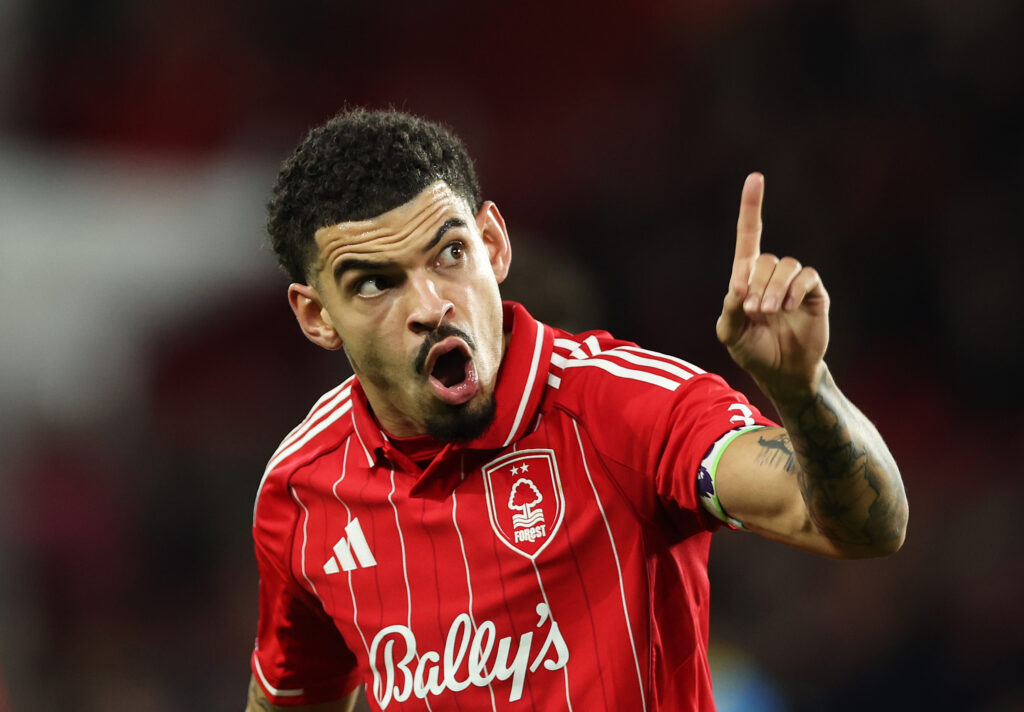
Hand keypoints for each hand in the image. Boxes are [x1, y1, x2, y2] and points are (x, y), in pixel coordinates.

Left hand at [716, 173, 829, 396]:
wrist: (782, 373)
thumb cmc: (753, 351)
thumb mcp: (730, 333)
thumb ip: (729, 308)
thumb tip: (739, 285)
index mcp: (748, 278)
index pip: (750, 235)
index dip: (752, 207)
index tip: (756, 178)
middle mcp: (772, 275)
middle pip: (765, 259)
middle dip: (756, 283)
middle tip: (752, 310)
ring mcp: (794, 283)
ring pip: (785, 266)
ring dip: (773, 288)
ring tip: (767, 312)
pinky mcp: (815, 293)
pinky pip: (807, 277)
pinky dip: (794, 289)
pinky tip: (788, 307)